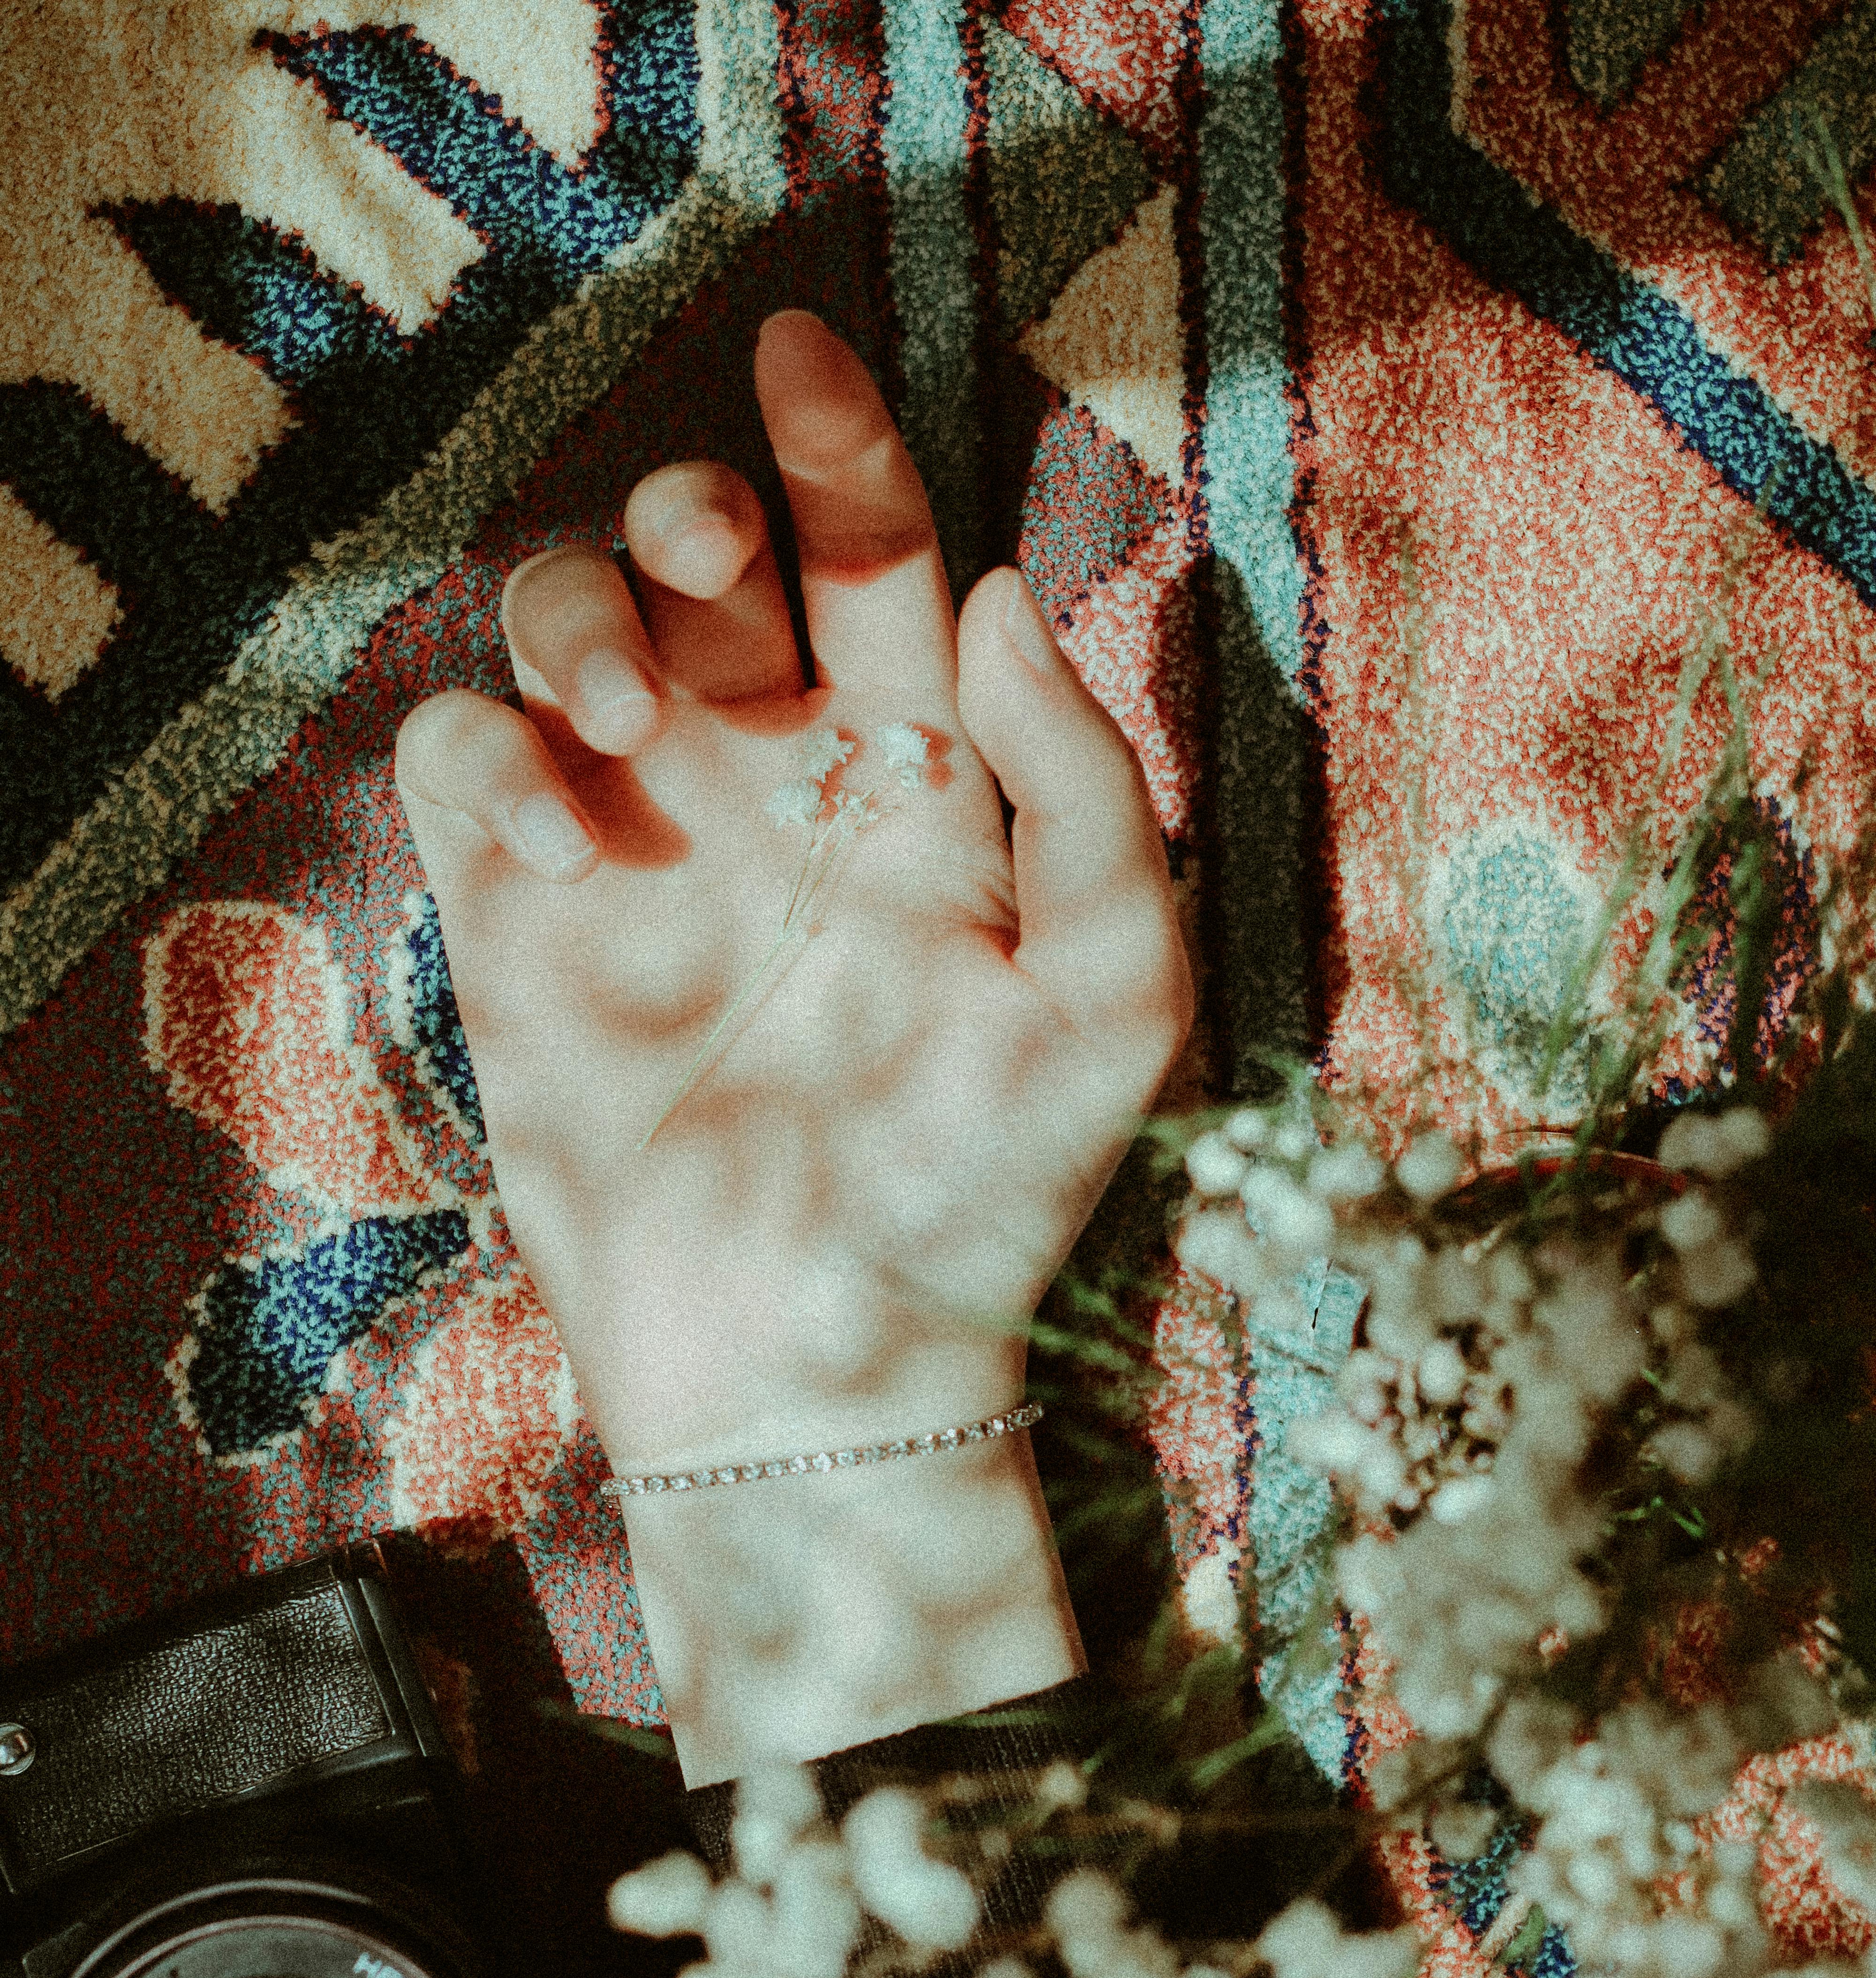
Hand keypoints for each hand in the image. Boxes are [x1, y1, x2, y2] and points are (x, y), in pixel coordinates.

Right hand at [395, 311, 1188, 1778]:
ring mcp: (638, 860)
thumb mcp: (1114, 998)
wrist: (824, 1371)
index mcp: (914, 790)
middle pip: (700, 566)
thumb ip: (1085, 788)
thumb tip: (1001, 591)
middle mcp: (769, 798)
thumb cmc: (985, 1201)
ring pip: (561, 633)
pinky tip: (559, 833)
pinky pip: (461, 767)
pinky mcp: (521, 935)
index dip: (837, 446)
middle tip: (710, 561)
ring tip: (631, 727)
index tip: (804, 362)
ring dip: (578, 620)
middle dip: (687, 509)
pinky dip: (489, 759)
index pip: (868, 564)